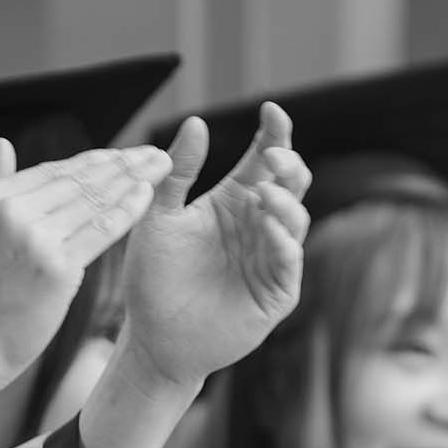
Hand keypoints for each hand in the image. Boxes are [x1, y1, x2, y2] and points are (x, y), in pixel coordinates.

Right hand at [0, 142, 168, 397]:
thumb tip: (4, 145)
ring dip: (132, 178)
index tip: (119, 156)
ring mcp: (33, 238)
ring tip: (160, 165)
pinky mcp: (56, 267)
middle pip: (76, 179)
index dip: (91, 161)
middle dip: (120, 162)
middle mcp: (8, 211)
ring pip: (93, 199)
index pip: (50, 172)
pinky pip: (100, 230)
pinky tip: (148, 194)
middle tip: (154, 151)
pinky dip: (127, 210)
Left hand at [114, 106, 311, 393]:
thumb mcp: (158, 217)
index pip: (262, 159)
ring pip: (296, 219)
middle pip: (290, 183)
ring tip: (264, 193)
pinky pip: (288, 260)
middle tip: (272, 155)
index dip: (273, 133)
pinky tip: (265, 225)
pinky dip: (281, 240)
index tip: (270, 109)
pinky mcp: (276, 292)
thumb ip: (177, 173)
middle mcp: (258, 225)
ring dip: (285, 201)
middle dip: (288, 163)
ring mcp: (270, 258)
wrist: (151, 338)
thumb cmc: (153, 278)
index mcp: (233, 202)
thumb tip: (196, 121)